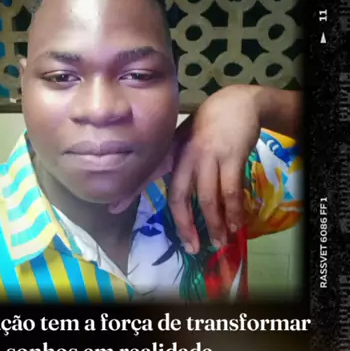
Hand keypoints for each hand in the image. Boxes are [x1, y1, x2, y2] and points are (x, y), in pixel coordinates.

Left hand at [108, 85, 260, 252]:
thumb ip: (171, 161)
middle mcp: (187, 156)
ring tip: (218, 243)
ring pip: (206, 198)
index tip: (112, 209)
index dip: (130, 192)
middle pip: (179, 196)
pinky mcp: (232, 157)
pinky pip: (230, 191)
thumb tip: (162, 186)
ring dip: (213, 224)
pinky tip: (235, 225)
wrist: (237, 103)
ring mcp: (209, 156)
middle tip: (192, 248)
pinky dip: (232, 211)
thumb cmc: (207, 124)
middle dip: (184, 225)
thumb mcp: (183, 139)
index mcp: (172, 152)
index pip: (147, 174)